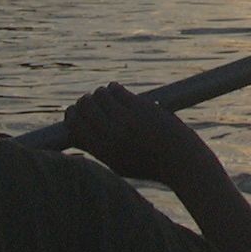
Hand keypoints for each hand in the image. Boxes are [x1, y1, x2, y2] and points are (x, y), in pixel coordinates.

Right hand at [64, 82, 218, 189]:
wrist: (179, 158)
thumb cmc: (148, 163)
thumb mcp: (118, 164)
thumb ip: (97, 149)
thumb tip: (76, 132)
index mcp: (103, 152)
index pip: (75, 127)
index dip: (71, 115)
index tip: (74, 111)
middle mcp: (111, 136)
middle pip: (84, 108)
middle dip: (84, 102)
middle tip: (89, 101)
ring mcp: (126, 120)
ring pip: (100, 95)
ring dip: (100, 93)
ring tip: (105, 95)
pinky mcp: (141, 107)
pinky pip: (117, 90)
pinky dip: (114, 88)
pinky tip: (116, 89)